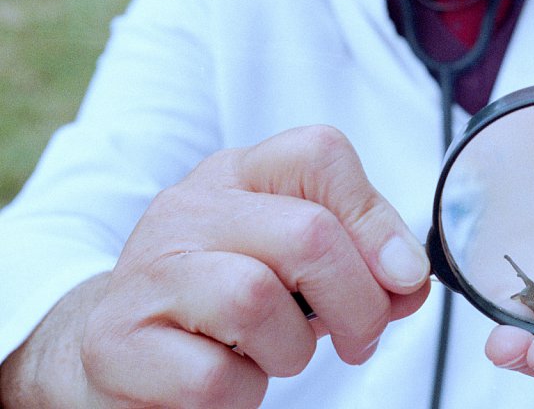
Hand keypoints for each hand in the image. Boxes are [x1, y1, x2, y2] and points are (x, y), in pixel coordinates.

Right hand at [45, 125, 427, 407]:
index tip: (402, 276)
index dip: (376, 220)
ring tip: (275, 354)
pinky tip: (228, 380)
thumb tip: (410, 278)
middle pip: (307, 233)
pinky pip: (213, 377)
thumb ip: (361, 259)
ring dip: (292, 350)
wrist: (121, 348)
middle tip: (361, 337)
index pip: (319, 154)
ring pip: (256, 299)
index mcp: (240, 175)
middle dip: (359, 301)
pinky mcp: (117, 343)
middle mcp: (188, 209)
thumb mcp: (298, 262)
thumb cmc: (227, 299)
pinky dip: (243, 393)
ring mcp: (148, 272)